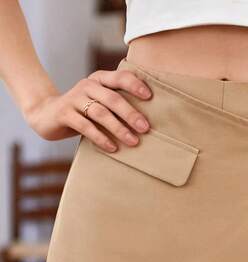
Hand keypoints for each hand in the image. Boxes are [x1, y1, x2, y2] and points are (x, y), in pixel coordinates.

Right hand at [24, 69, 152, 152]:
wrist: (46, 115)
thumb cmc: (82, 111)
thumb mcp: (99, 102)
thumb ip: (117, 104)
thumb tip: (148, 120)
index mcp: (99, 79)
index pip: (120, 77)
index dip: (135, 85)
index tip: (150, 97)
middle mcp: (87, 85)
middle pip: (113, 98)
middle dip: (131, 113)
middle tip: (145, 128)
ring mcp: (74, 99)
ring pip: (100, 113)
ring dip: (118, 128)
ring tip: (133, 141)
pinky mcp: (64, 113)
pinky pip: (85, 126)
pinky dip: (101, 138)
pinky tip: (112, 148)